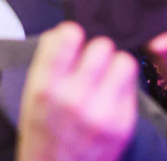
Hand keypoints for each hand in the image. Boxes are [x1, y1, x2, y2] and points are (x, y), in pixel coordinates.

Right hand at [18, 23, 138, 160]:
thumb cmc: (45, 136)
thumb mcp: (32, 99)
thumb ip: (47, 63)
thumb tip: (63, 31)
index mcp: (45, 88)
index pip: (68, 36)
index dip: (74, 34)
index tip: (74, 39)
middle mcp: (73, 98)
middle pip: (102, 45)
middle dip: (98, 52)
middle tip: (93, 64)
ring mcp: (101, 111)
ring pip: (124, 61)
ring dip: (116, 65)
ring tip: (107, 77)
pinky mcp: (123, 123)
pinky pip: (134, 84)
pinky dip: (125, 86)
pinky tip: (113, 96)